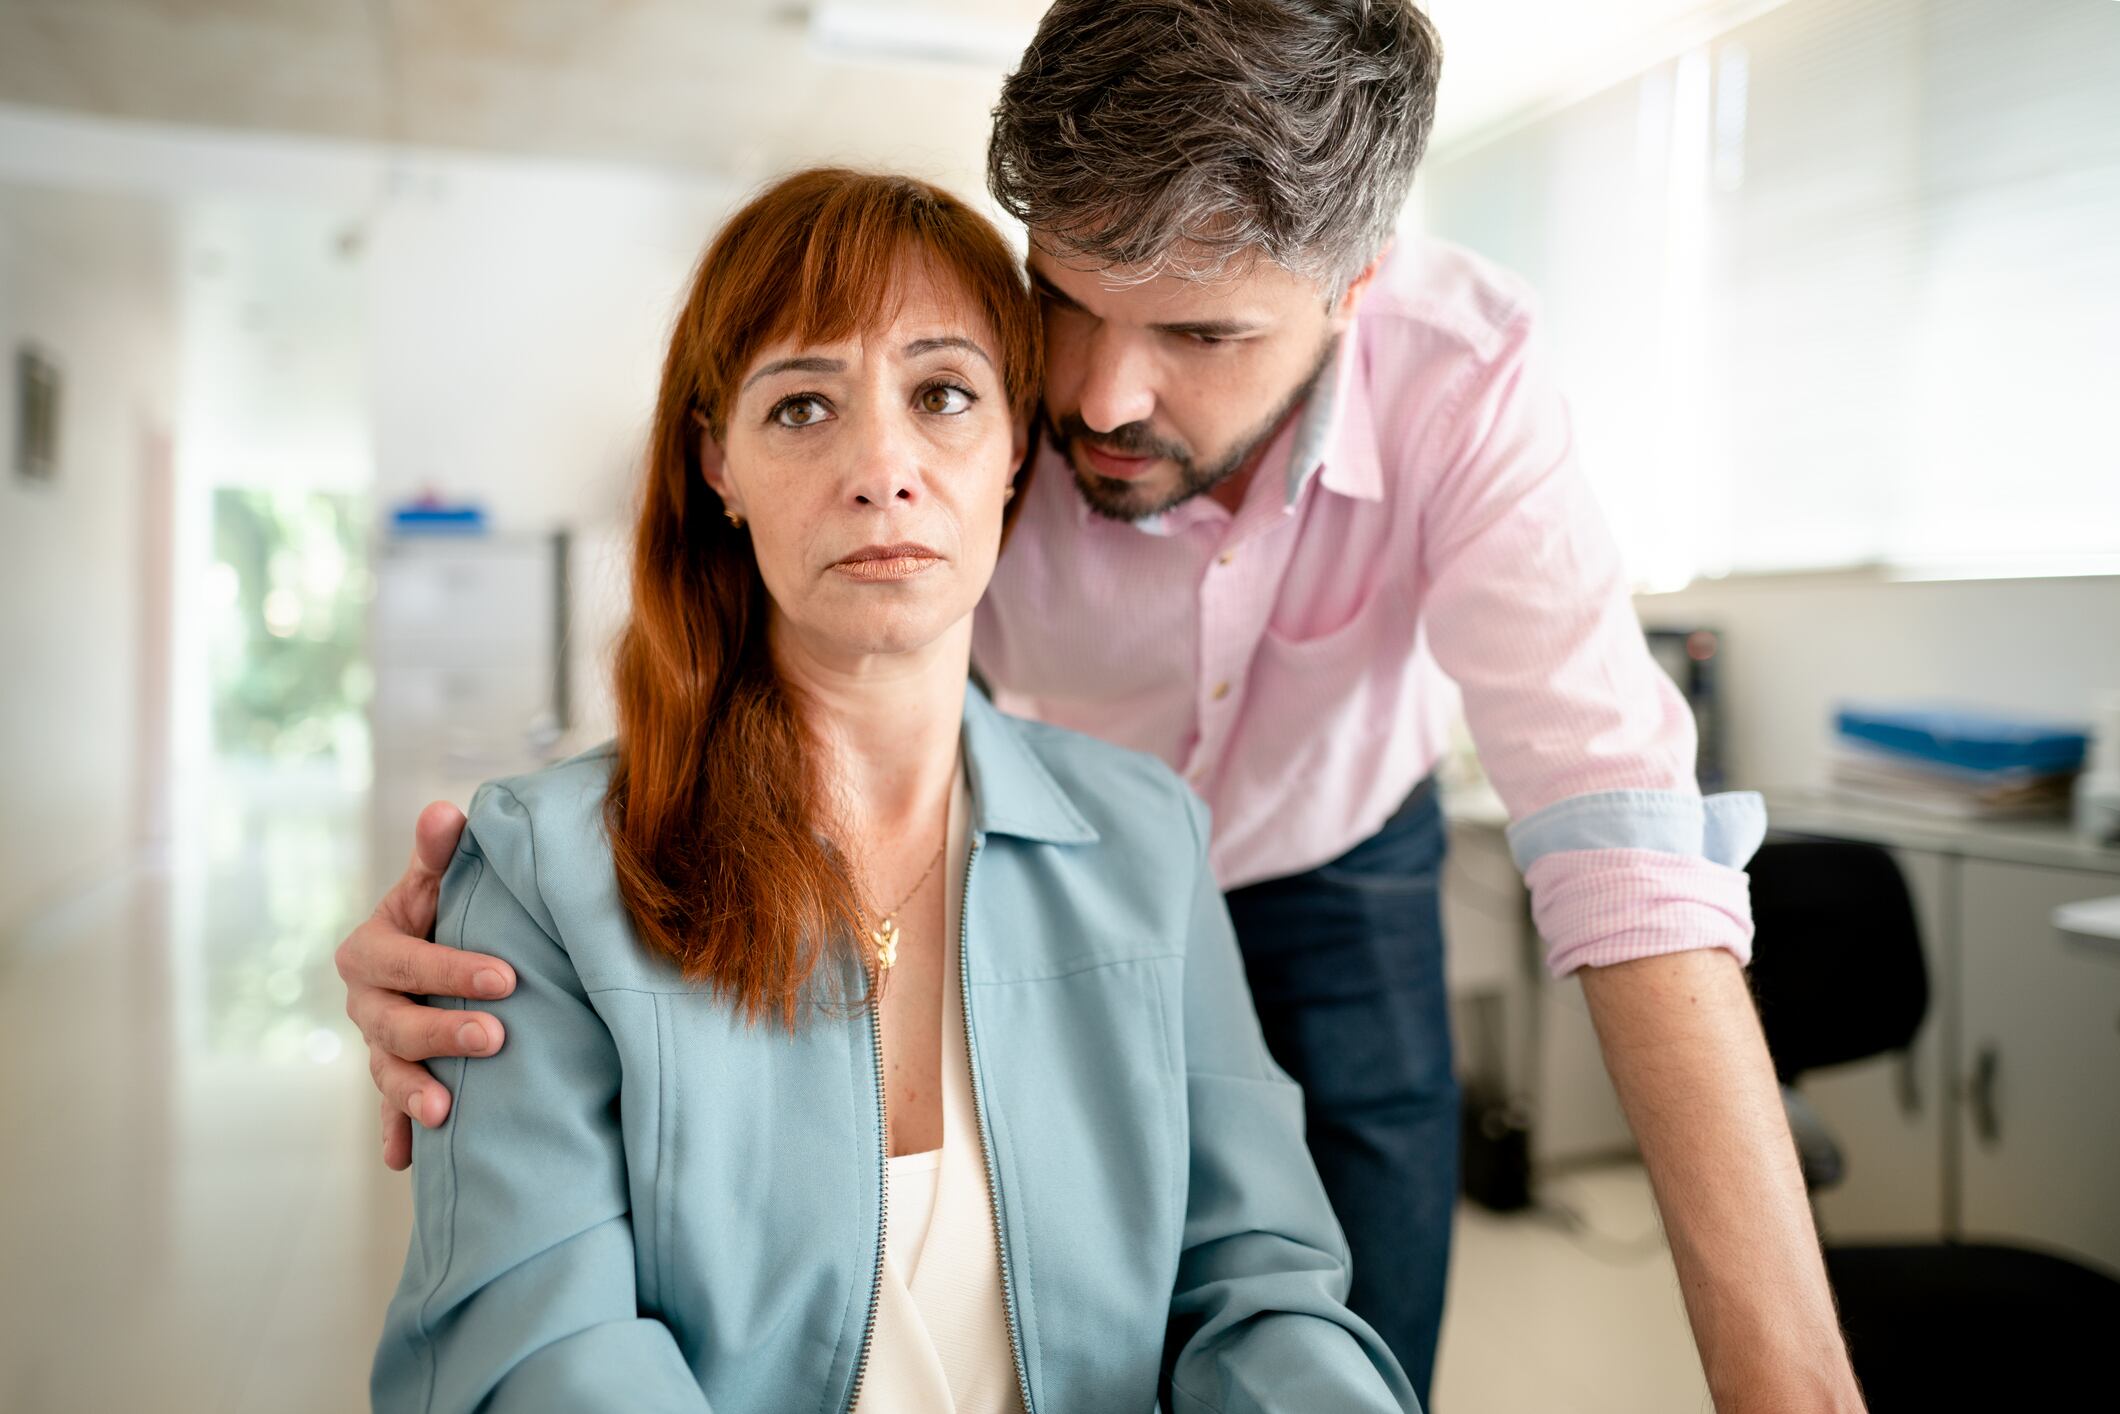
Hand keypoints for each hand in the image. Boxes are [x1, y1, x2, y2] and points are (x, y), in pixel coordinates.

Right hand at [336, 800, 515, 1169]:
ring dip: (411, 1094)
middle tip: (495, 1038)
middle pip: (394, 1024)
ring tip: (445, 1110)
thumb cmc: (442, 911)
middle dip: (441, 1032)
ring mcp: (375, 1046)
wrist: (430, 952)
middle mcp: (365, 1002)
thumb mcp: (437, 882)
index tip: (505, 978)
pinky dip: (396, 1135)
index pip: (407, 961)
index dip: (451, 969)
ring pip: (386, 1072)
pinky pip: (388, 1115)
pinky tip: (405, 1162)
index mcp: (371, 950)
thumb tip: (448, 810)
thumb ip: (440, 853)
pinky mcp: (392, 1079)